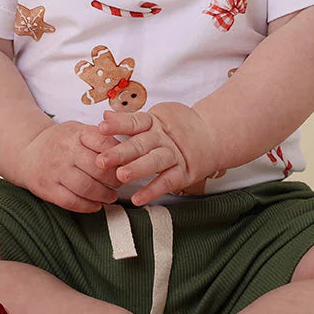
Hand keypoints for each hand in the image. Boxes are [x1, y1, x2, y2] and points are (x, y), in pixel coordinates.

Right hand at [15, 121, 122, 212]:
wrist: (26, 151)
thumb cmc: (60, 141)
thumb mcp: (78, 130)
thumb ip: (100, 137)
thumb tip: (127, 149)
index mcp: (76, 133)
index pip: (104, 144)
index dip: (120, 156)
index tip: (127, 164)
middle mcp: (66, 151)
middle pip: (98, 169)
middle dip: (115, 179)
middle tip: (122, 183)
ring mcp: (55, 170)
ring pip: (86, 187)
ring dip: (104, 195)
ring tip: (111, 196)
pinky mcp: (47, 188)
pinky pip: (71, 201)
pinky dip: (87, 206)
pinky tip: (96, 206)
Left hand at [95, 102, 219, 205]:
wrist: (212, 134)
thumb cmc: (176, 127)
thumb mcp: (155, 118)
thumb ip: (130, 120)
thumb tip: (105, 115)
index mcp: (154, 123)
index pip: (134, 122)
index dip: (117, 124)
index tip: (100, 127)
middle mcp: (163, 138)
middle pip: (140, 144)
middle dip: (120, 152)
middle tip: (101, 160)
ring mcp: (174, 155)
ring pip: (155, 161)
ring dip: (138, 168)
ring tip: (120, 176)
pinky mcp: (184, 172)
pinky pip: (167, 181)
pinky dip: (153, 190)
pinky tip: (137, 199)